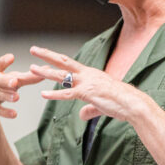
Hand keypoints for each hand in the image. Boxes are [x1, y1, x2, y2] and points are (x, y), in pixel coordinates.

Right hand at [0, 53, 42, 124]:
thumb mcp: (10, 80)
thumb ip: (27, 76)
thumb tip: (47, 69)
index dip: (3, 61)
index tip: (12, 58)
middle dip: (4, 80)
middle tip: (15, 82)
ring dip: (5, 96)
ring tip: (17, 97)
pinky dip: (3, 112)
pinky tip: (14, 114)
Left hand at [28, 46, 145, 121]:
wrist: (132, 103)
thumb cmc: (120, 102)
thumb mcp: (100, 105)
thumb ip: (89, 109)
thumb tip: (81, 115)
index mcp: (90, 73)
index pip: (69, 64)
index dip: (55, 60)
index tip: (44, 55)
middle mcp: (87, 74)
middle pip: (63, 61)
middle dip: (47, 55)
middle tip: (33, 49)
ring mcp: (87, 83)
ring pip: (62, 75)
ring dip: (45, 72)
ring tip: (32, 68)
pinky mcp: (88, 93)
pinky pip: (68, 94)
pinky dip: (55, 94)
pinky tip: (43, 94)